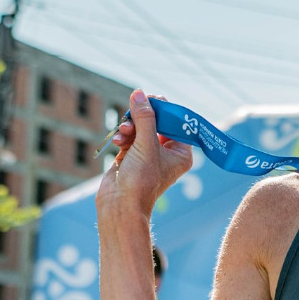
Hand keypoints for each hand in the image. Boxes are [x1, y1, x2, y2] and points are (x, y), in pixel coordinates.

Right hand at [95, 90, 194, 222]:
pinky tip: (118, 140)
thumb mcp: (145, 144)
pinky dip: (123, 136)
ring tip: (124, 131)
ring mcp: (148, 155)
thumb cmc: (140, 180)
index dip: (164, 109)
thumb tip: (139, 93)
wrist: (119, 206)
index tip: (150, 99)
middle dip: (143, 117)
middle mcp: (166, 153)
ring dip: (130, 126)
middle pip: (157, 122)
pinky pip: (129, 137)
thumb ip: (144, 117)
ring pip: (140, 128)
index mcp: (180, 152)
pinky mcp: (132, 157)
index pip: (176, 121)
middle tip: (134, 110)